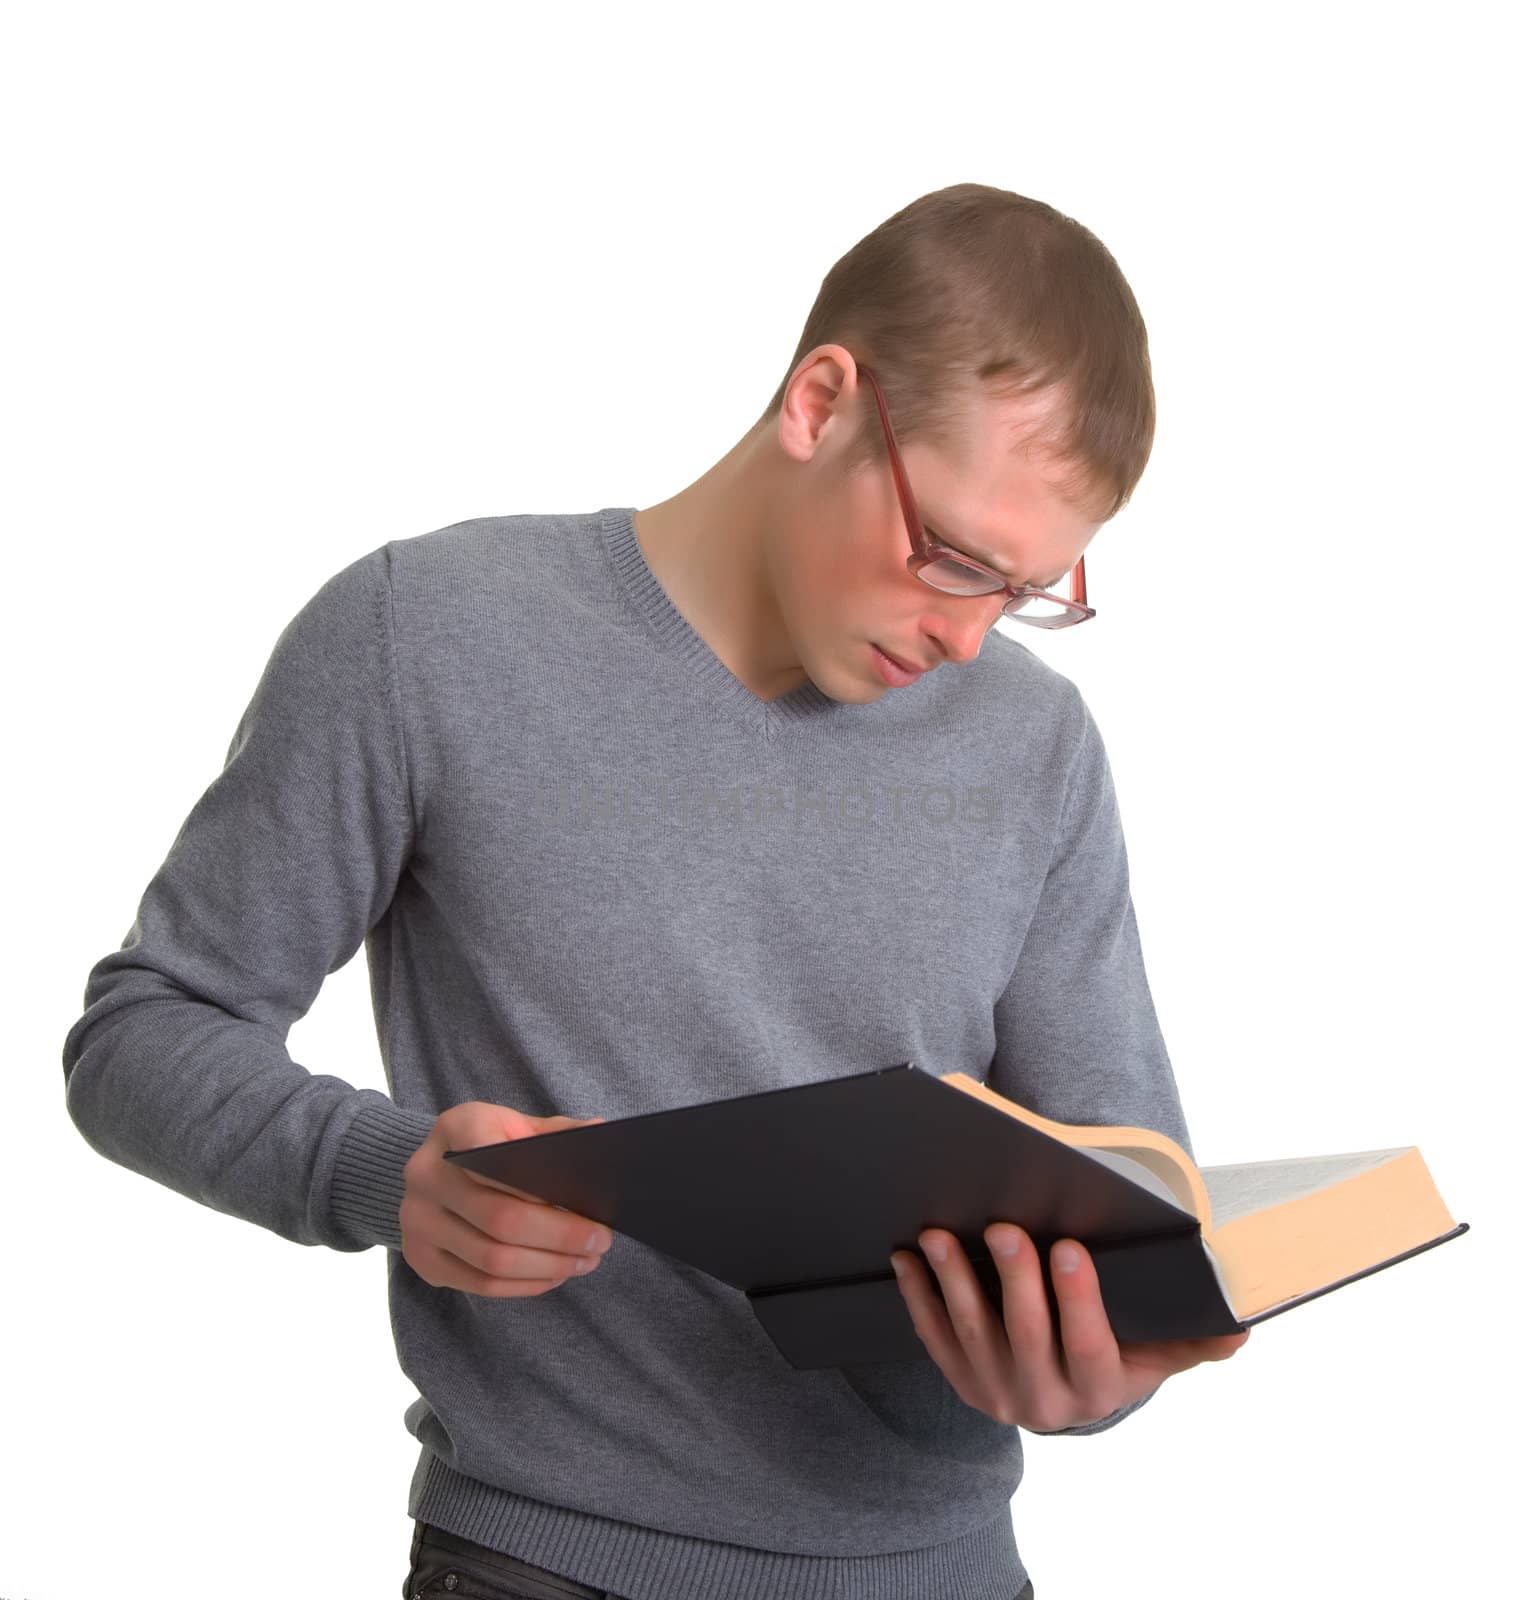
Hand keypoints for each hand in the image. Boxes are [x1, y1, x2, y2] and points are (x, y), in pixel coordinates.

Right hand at [400, 1101, 612, 1296]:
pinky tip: (554, 1275)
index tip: (579, 1198)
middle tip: (600, 1239)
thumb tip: (600, 1134)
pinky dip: (525, 1285)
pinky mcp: (421, 1258)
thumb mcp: (517, 1125)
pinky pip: (480, 1284)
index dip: (533, 1180)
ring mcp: (417, 1220)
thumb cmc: (489, 1145)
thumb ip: (556, 1132)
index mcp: (455, 1128)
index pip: (489, 1150)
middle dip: (560, 1234)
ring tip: (585, 1260)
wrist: (436, 1171)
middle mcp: (426, 1174)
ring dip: (548, 1266)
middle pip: (501, 1217)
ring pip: (493, 1259)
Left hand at [890, 1224, 1249, 1429]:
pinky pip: (933, 1337)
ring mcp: (996, 1393)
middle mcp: (1044, 1401)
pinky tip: (907, 1258)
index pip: (1089, 1346)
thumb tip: (1240, 1324)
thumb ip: (1196, 1338)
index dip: (1079, 1300)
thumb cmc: (1120, 1354)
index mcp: (1098, 1390)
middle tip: (1004, 1227)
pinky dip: (917, 1297)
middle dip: (1014, 1279)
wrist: (1067, 1397)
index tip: (1071, 1248)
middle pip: (1025, 1335)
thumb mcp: (1161, 1353)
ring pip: (971, 1334)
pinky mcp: (960, 1380)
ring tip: (941, 1235)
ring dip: (953, 1282)